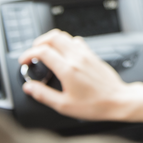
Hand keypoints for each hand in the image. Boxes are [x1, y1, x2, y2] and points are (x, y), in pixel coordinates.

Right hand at [18, 29, 134, 120]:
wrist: (117, 100)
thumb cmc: (95, 105)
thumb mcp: (64, 105)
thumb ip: (44, 95)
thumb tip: (29, 87)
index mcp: (67, 69)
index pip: (43, 51)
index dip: (28, 53)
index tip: (24, 61)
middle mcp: (77, 58)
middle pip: (53, 37)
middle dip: (39, 41)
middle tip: (33, 52)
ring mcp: (86, 54)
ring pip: (65, 36)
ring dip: (52, 40)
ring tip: (46, 50)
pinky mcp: (93, 55)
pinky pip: (77, 41)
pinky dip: (66, 43)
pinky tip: (64, 53)